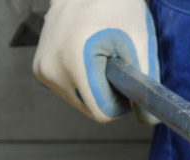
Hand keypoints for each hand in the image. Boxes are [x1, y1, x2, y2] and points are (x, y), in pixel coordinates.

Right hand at [33, 0, 158, 123]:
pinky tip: (89, 55)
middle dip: (109, 93)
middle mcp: (50, 70)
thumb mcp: (139, 43)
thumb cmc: (116, 6)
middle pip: (91, 109)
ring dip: (97, 86)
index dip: (122, 103)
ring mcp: (42, 69)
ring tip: (101, 54)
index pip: (102, 112)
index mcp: (73, 64)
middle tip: (116, 62)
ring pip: (81, 101)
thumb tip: (149, 119)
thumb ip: (144, 83)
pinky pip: (70, 90)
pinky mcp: (40, 69)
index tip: (128, 81)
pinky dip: (84, 79)